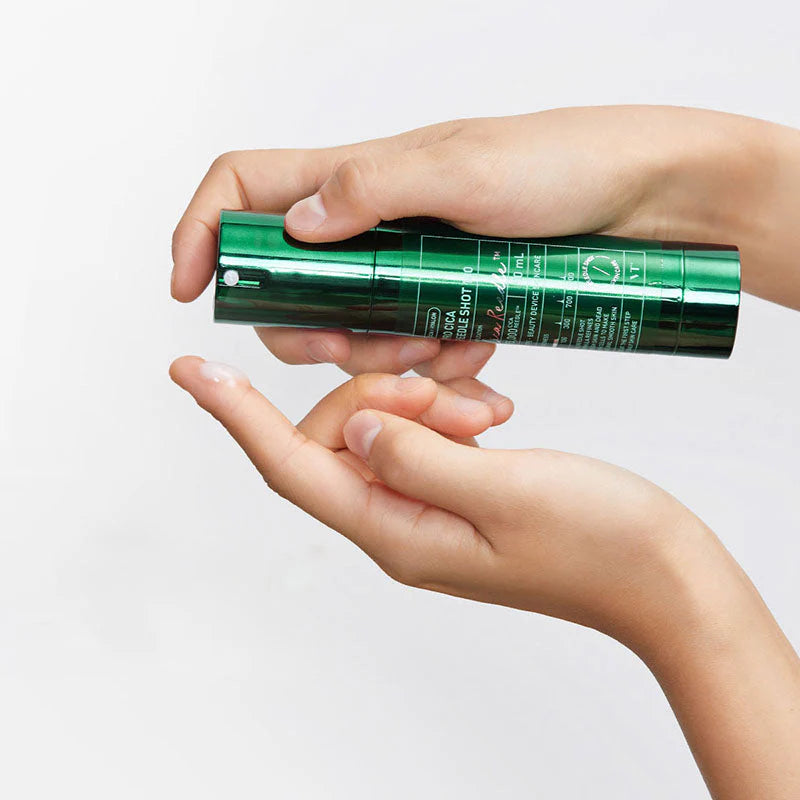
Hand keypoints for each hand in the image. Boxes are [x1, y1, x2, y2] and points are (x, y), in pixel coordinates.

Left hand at [169, 357, 700, 646]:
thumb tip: (355, 428)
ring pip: (384, 429)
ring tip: (490, 407)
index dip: (237, 417)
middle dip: (383, 391)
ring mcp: (425, 510)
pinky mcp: (454, 492)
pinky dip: (446, 410)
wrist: (660, 576)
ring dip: (425, 398)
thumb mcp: (505, 491)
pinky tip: (491, 410)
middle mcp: (398, 525)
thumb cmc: (598, 543)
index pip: (293, 469)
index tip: (192, 371)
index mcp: (397, 533)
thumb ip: (418, 455)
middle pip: (340, 435)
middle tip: (453, 391)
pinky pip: (422, 435)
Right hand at [172, 105, 799, 371]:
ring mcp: (407, 262)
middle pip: (291, 285)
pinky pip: (408, 344)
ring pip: (351, 327)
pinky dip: (430, 365)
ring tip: (449, 358)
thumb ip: (372, 191)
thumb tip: (295, 224)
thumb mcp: (465, 170)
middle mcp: (372, 221)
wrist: (648, 199)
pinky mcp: (444, 294)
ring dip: (385, 360)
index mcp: (359, 178)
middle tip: (372, 355)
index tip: (190, 290)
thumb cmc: (567, 163)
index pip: (246, 188)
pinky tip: (474, 358)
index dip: (204, 232)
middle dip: (314, 334)